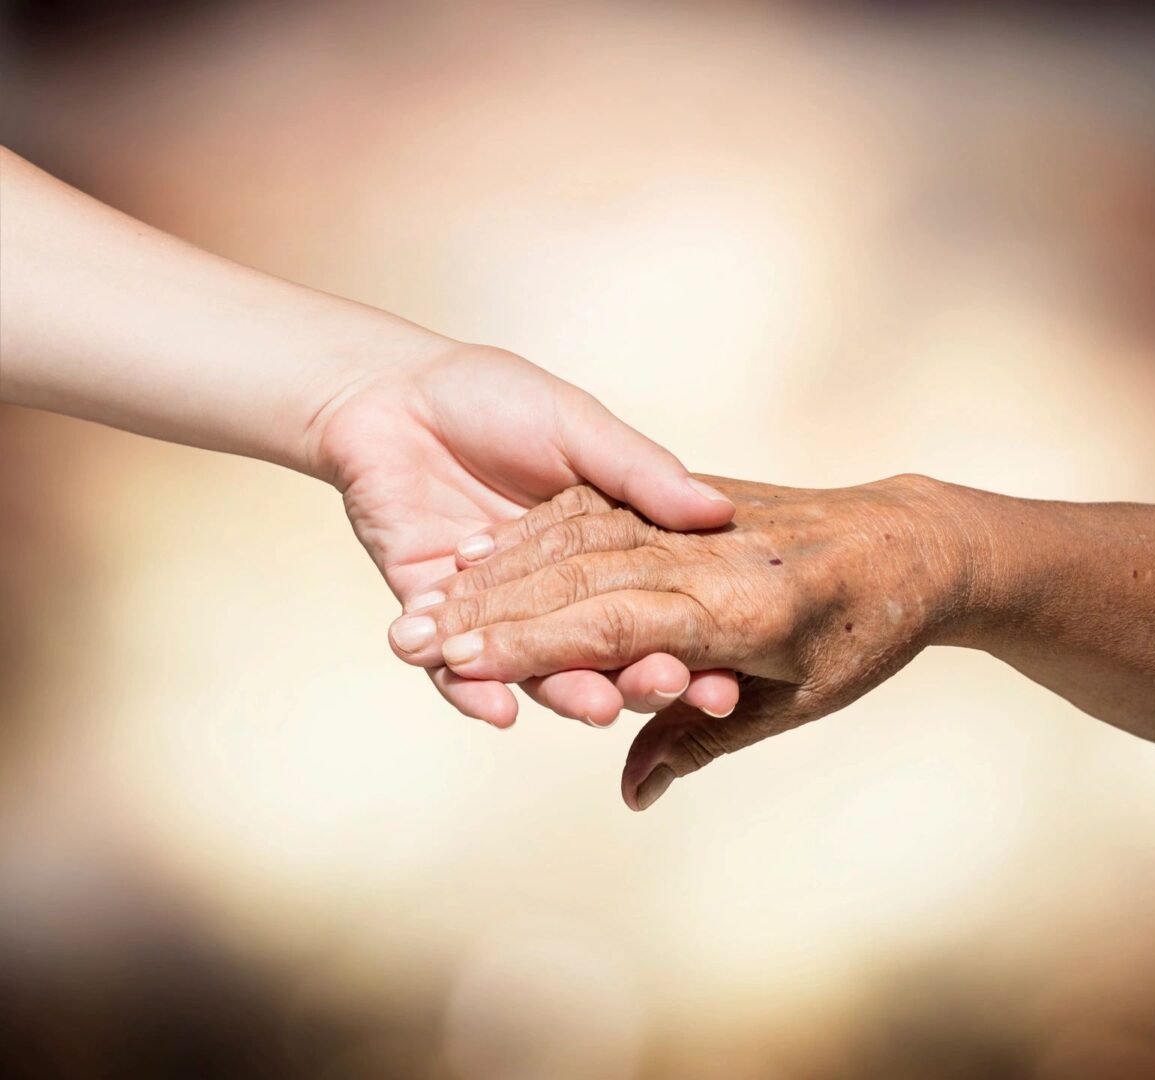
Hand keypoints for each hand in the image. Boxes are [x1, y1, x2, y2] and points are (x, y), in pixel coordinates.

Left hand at [306, 341, 739, 726]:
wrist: (389, 396)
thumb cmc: (491, 398)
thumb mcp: (578, 427)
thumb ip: (640, 473)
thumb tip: (719, 510)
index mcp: (606, 549)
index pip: (656, 606)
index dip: (691, 644)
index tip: (724, 677)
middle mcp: (558, 592)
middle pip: (605, 652)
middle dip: (639, 678)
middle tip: (668, 687)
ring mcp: (498, 612)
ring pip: (537, 671)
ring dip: (568, 693)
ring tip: (597, 707)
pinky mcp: (434, 621)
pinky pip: (455, 672)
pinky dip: (475, 693)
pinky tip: (499, 709)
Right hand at [389, 475, 977, 806]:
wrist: (916, 538)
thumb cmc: (865, 637)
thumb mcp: (796, 704)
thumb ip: (700, 743)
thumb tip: (630, 797)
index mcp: (745, 611)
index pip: (612, 626)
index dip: (530, 646)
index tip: (460, 663)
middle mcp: (713, 556)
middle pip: (579, 577)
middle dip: (491, 610)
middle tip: (410, 637)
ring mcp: (699, 516)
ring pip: (578, 536)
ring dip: (499, 570)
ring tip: (430, 599)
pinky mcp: (692, 488)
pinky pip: (601, 504)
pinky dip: (539, 533)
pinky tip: (486, 550)